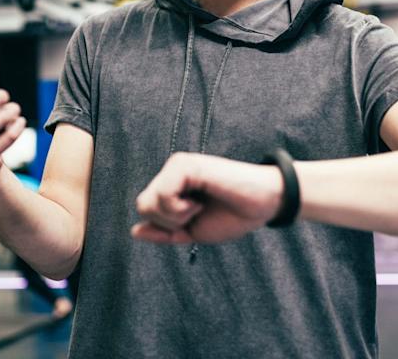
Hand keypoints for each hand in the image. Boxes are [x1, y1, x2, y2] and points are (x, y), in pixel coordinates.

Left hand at [131, 152, 283, 244]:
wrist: (262, 205)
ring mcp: (177, 165)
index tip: (192, 222)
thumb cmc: (232, 215)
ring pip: (149, 202)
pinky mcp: (186, 165)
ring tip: (200, 206)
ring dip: (176, 216)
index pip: (146, 210)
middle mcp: (171, 172)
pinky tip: (199, 201)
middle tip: (196, 213)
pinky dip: (179, 209)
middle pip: (143, 206)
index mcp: (172, 185)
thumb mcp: (193, 231)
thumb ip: (164, 232)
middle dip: (168, 222)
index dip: (166, 227)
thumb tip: (134, 231)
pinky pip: (162, 195)